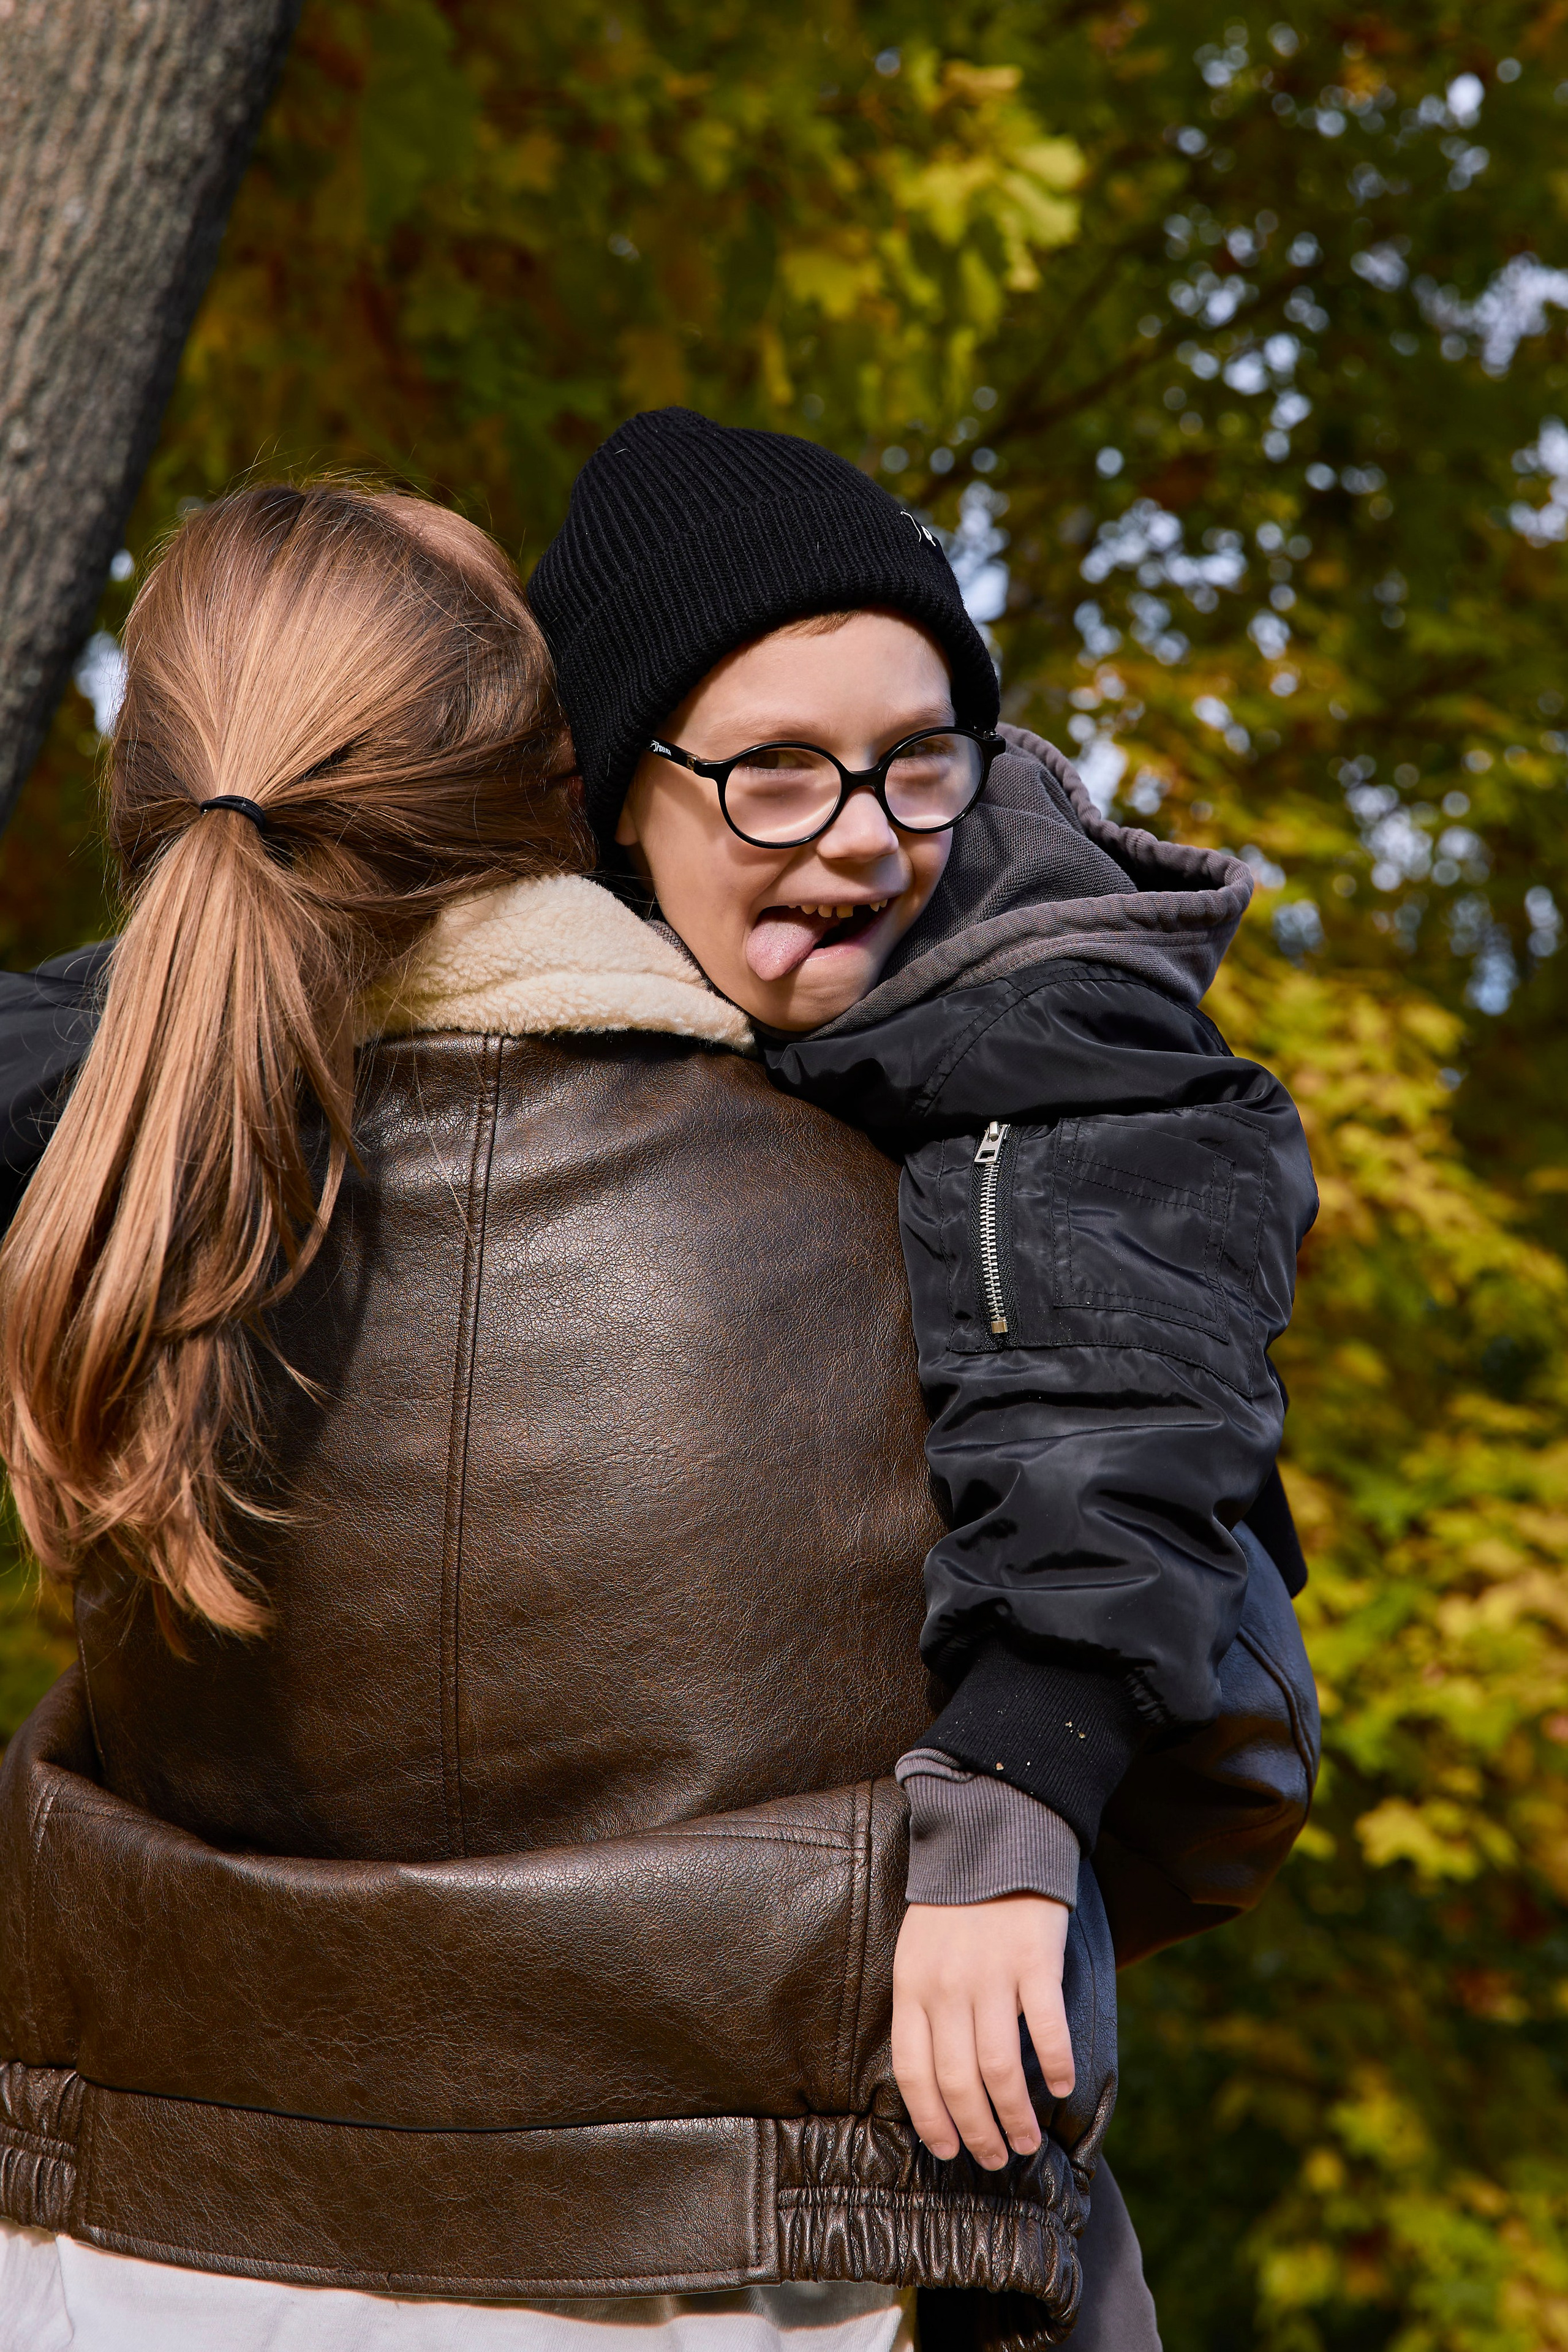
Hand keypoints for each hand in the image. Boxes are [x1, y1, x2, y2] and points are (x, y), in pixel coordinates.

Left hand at [890, 1893, 1073, 2169]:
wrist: (989, 1840)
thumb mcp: (916, 1955)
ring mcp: (990, 1975)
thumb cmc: (952, 1908)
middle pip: (958, 2081)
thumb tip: (934, 2082)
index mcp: (912, 1988)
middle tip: (998, 2158)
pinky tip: (1063, 2086)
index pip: (913, 2073)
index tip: (949, 2151)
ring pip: (999, 2068)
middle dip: (978, 2131)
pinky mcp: (1033, 1961)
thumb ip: (923, 2010)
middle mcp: (947, 1988)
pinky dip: (1055, 2065)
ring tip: (1030, 2140)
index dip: (931, 2120)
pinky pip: (1045, 2028)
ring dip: (1016, 2115)